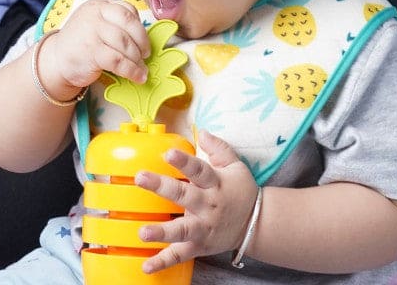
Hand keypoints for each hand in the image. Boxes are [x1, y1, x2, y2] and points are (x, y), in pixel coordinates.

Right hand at [38, 0, 149, 99]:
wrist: (55, 60)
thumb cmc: (81, 43)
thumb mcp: (95, 24)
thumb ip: (114, 23)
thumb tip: (143, 38)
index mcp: (98, 5)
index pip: (127, 9)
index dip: (139, 26)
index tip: (143, 41)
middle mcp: (95, 14)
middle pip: (129, 23)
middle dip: (142, 41)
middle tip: (146, 54)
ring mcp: (92, 31)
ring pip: (125, 43)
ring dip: (138, 59)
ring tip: (142, 69)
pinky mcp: (91, 51)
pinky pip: (119, 61)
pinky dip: (132, 70)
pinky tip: (137, 76)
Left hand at [135, 129, 259, 273]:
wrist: (256, 224)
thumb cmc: (241, 191)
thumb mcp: (235, 165)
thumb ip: (218, 148)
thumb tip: (202, 132)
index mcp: (215, 184)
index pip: (199, 170)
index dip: (183, 162)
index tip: (168, 153)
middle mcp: (208, 206)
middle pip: (184, 196)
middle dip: (161, 187)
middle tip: (140, 177)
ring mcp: (203, 228)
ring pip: (181, 230)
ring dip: (161, 232)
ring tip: (142, 231)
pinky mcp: (200, 246)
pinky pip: (180, 255)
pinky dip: (163, 262)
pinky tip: (146, 265)